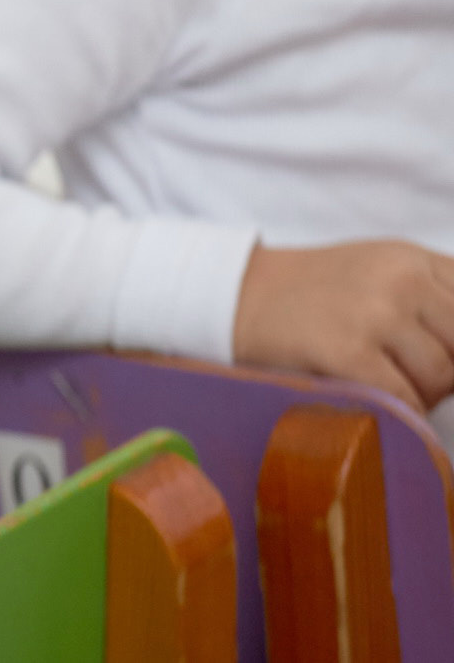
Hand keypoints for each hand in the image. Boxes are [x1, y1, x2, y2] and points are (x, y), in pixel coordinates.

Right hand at [233, 240, 453, 413]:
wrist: (237, 295)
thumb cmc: (312, 293)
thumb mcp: (379, 272)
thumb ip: (431, 297)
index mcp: (412, 258)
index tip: (443, 354)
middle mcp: (400, 279)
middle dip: (448, 371)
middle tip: (415, 377)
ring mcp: (374, 313)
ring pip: (441, 375)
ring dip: (424, 395)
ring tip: (392, 388)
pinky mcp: (347, 350)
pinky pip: (404, 397)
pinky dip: (400, 411)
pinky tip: (379, 403)